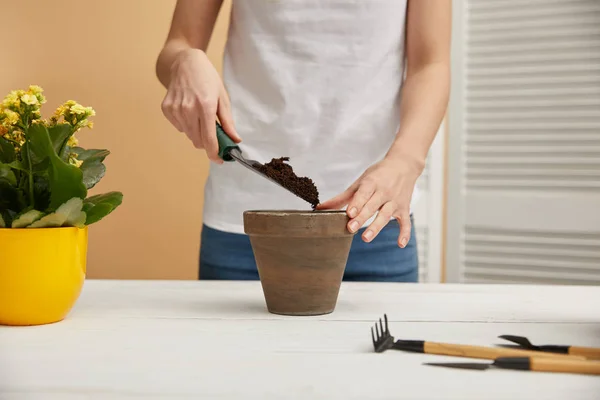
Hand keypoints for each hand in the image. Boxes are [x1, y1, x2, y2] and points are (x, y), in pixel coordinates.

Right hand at [161, 49, 240, 163]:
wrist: (185, 63)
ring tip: (200, 116)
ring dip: (196, 132)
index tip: (219, 159)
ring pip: (188, 135)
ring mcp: (175, 109)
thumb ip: (228, 122)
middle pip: (198, 141)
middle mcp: (188, 109)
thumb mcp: (222, 98)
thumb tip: (235, 140)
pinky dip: (186, 124)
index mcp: (205, 106)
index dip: (214, 153)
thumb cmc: (207, 79)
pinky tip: (189, 111)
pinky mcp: (166, 109)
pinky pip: (179, 127)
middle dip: (207, 142)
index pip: (208, 139)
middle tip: (214, 133)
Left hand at [317, 155, 422, 246]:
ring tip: (366, 238)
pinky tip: (400, 244)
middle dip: (361, 218)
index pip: (364, 193)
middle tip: (351, 228)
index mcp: (372, 182)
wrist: (404, 165)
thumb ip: (342, 197)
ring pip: (386, 215)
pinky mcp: (404, 208)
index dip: (357, 203)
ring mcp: (395, 201)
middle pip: (372, 206)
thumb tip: (320, 208)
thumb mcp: (360, 182)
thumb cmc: (379, 174)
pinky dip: (405, 233)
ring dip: (376, 227)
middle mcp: (385, 191)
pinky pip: (406, 222)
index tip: (349, 213)